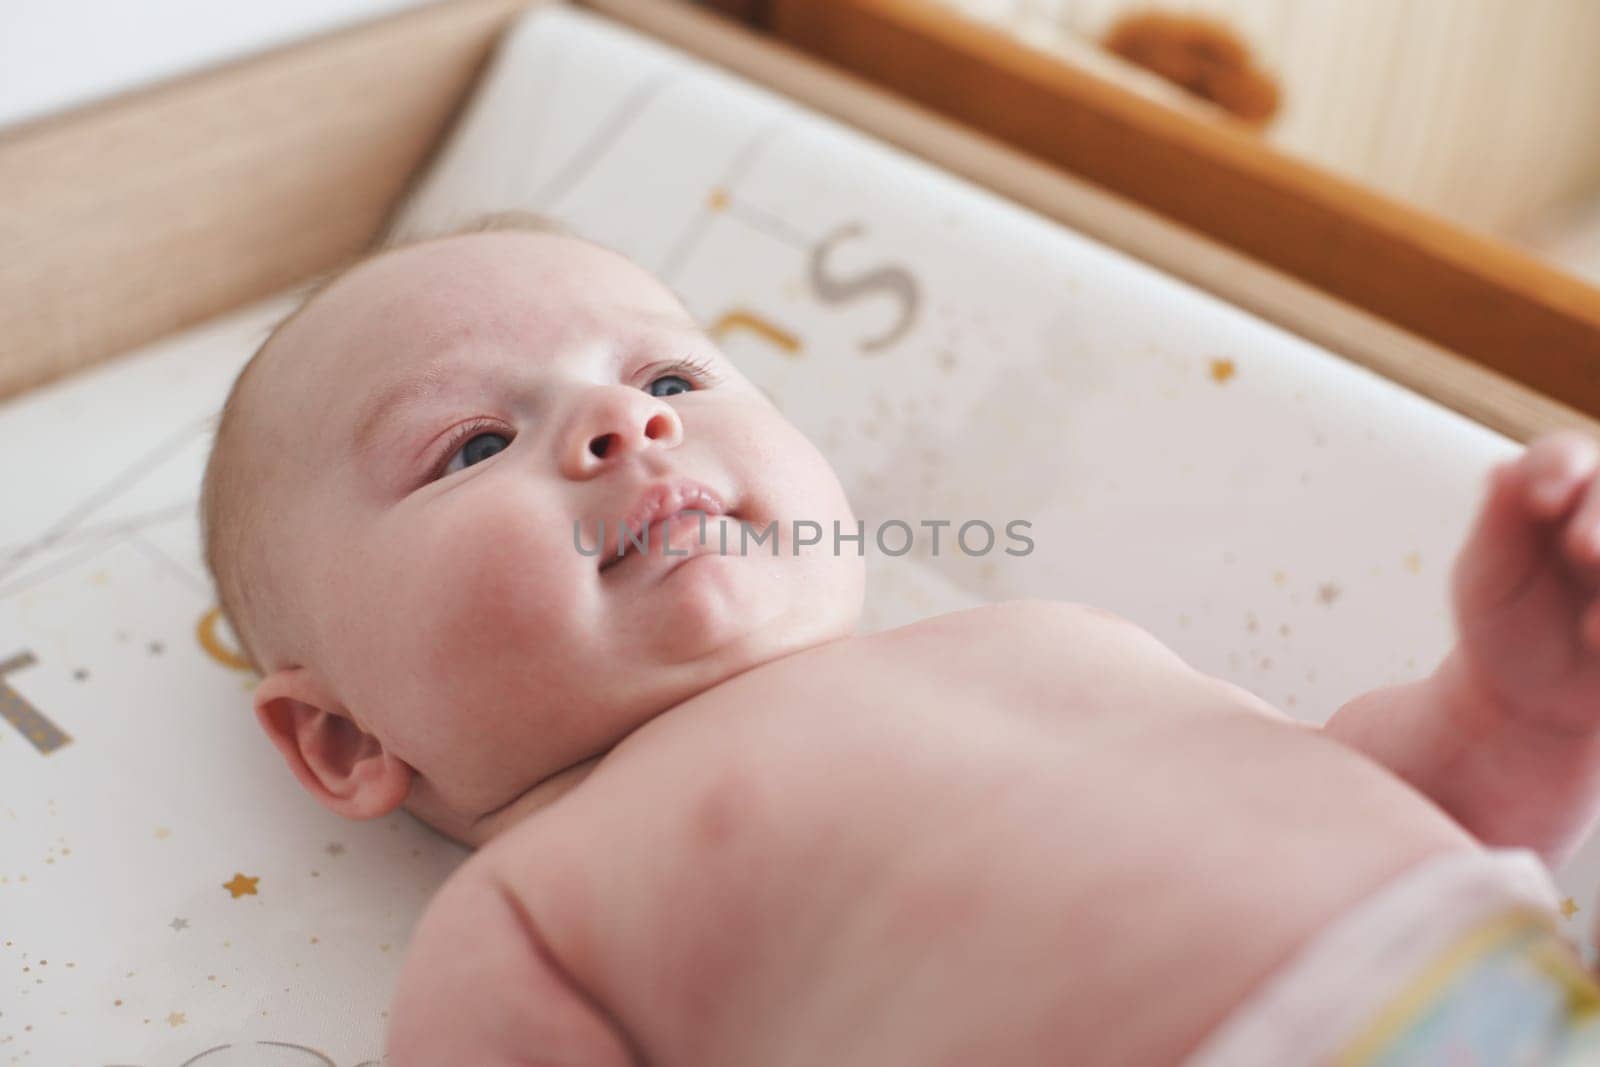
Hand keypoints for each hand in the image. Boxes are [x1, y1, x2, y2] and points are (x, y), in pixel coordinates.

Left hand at [1452, 430, 1599, 734]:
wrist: (1532, 694)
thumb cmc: (1502, 621)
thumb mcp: (1487, 577)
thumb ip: (1499, 524)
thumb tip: (1504, 469)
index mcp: (1557, 492)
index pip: (1565, 454)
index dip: (1560, 466)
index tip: (1542, 502)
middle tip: (1582, 550)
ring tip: (1591, 630)